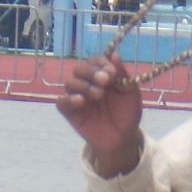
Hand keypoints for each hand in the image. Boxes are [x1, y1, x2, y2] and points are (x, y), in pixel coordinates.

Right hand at [57, 53, 144, 175]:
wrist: (124, 137)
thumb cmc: (127, 113)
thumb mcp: (130, 92)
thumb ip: (122, 74)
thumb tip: (114, 55)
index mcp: (100, 77)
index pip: (94, 62)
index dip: (101, 64)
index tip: (112, 72)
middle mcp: (87, 84)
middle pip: (79, 69)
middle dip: (91, 72)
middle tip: (104, 81)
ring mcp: (77, 97)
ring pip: (70, 83)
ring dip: (83, 85)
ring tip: (98, 95)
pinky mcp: (70, 112)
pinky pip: (61, 102)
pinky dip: (69, 99)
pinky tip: (81, 101)